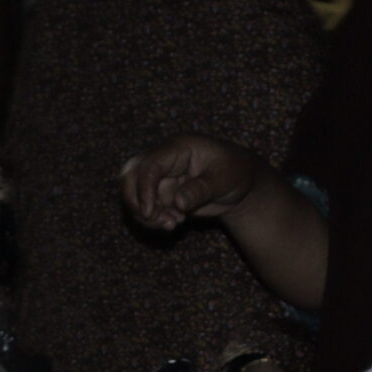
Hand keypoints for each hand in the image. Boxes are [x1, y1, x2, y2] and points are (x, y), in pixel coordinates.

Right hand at [120, 135, 261, 231]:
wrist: (241, 184)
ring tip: (172, 224)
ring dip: (147, 214)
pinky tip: (174, 223)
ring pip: (136, 195)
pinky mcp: (163, 195)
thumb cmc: (236, 172)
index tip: (149, 212)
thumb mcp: (224, 178)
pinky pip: (148, 208)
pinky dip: (154, 219)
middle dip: (135, 200)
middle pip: (131, 175)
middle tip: (152, 218)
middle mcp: (164, 161)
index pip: (150, 165)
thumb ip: (201, 189)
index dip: (144, 189)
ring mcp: (162, 178)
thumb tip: (178, 203)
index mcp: (178, 148)